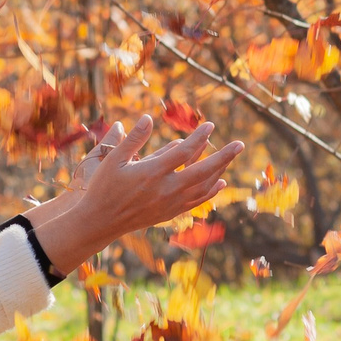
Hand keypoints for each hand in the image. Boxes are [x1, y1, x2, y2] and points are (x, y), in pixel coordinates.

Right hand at [22, 115, 243, 270]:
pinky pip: (196, 202)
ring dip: (219, 172)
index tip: (210, 125)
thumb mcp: (112, 159)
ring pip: (203, 188)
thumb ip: (133, 139)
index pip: (184, 152)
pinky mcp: (169, 214)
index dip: (200, 138)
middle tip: (240, 144)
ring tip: (230, 158)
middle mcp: (165, 190)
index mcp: (152, 173)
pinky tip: (219, 182)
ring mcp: (169, 204)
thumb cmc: (104, 187)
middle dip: (224, 157)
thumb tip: (148, 118)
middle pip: (203, 171)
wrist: (100, 222)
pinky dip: (210, 191)